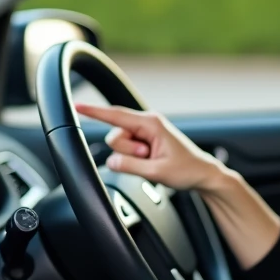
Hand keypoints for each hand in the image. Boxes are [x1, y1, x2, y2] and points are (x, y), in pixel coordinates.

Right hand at [74, 103, 223, 190]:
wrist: (202, 174)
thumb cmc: (186, 170)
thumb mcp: (156, 172)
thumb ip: (130, 166)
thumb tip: (110, 161)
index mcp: (150, 123)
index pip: (115, 116)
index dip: (94, 112)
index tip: (77, 106)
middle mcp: (146, 123)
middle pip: (115, 136)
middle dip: (127, 152)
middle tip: (149, 159)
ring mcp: (145, 132)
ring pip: (120, 145)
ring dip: (132, 157)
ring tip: (153, 161)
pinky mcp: (145, 141)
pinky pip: (128, 150)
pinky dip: (135, 159)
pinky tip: (151, 161)